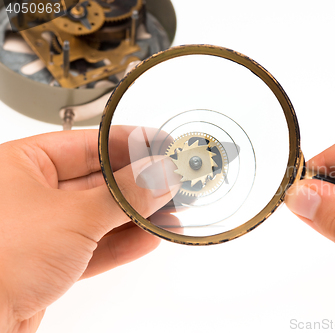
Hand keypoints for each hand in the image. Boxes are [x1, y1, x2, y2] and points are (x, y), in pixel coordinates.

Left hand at [0, 128, 179, 332]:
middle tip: (169, 183)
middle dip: (137, 185)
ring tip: (168, 214)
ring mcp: (41, 229)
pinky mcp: (50, 260)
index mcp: (22, 165)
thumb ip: (125, 195)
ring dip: (136, 217)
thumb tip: (159, 175)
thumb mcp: (76, 216)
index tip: (160, 147)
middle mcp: (29, 194)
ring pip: (98, 215)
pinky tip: (148, 237)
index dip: (128, 145)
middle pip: (97, 181)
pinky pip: (94, 245)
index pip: (87, 145)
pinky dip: (122, 242)